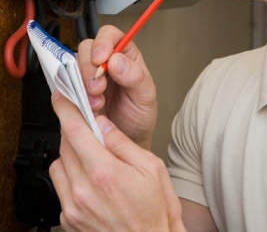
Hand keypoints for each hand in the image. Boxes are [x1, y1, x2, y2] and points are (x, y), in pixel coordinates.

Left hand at [50, 92, 184, 231]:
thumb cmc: (157, 212)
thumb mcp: (151, 168)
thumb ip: (122, 142)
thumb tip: (103, 123)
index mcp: (104, 173)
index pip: (75, 131)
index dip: (66, 109)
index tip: (62, 98)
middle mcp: (83, 192)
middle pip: (65, 145)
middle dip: (75, 131)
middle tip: (93, 131)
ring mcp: (73, 209)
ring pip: (58, 165)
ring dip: (71, 155)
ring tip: (94, 159)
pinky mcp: (69, 221)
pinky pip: (60, 188)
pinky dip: (71, 177)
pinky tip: (91, 181)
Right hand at [77, 25, 156, 148]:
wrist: (126, 143)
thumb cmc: (138, 116)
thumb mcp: (145, 96)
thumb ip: (135, 76)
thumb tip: (117, 60)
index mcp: (125, 56)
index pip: (110, 35)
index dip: (103, 42)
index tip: (101, 58)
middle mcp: (104, 63)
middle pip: (87, 48)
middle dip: (89, 67)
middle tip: (98, 88)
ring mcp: (87, 77)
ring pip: (73, 65)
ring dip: (80, 84)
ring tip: (96, 103)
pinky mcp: (74, 92)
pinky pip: (64, 85)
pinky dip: (72, 96)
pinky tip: (86, 108)